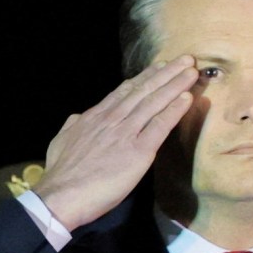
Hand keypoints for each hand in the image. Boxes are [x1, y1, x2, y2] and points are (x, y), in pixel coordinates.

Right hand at [33, 56, 197, 230]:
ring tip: (191, 71)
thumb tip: (78, 117)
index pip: (124, 92)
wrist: (62, 194)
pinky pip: (160, 126)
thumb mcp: (61, 140)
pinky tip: (187, 98)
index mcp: (95, 117)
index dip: (144, 78)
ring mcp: (126, 133)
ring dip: (174, 85)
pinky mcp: (138, 151)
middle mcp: (112, 119)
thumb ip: (73, 126)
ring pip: (154, 103)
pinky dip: (174, 110)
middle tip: (185, 59)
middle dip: (165, 74)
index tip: (159, 67)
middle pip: (143, 91)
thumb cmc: (61, 172)